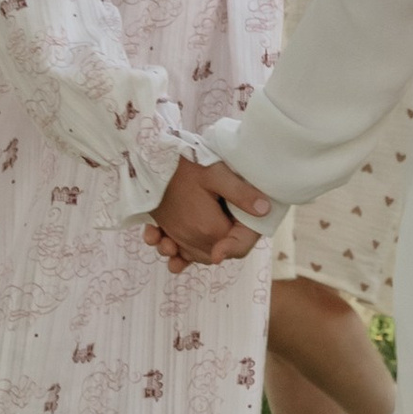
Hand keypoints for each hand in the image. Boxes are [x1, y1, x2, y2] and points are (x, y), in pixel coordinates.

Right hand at [146, 155, 270, 270]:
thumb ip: (241, 193)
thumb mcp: (217, 173)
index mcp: (208, 228)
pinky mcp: (162, 230)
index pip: (234, 246)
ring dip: (202, 246)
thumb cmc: (184, 163)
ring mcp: (173, 236)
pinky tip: (184, 236)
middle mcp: (189, 238)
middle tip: (232, 218)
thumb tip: (265, 210)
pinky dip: (177, 248)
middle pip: (214, 253)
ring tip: (208, 227)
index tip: (244, 220)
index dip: (243, 237)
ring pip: (194, 254)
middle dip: (225, 242)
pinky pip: (173, 249)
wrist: (148, 159)